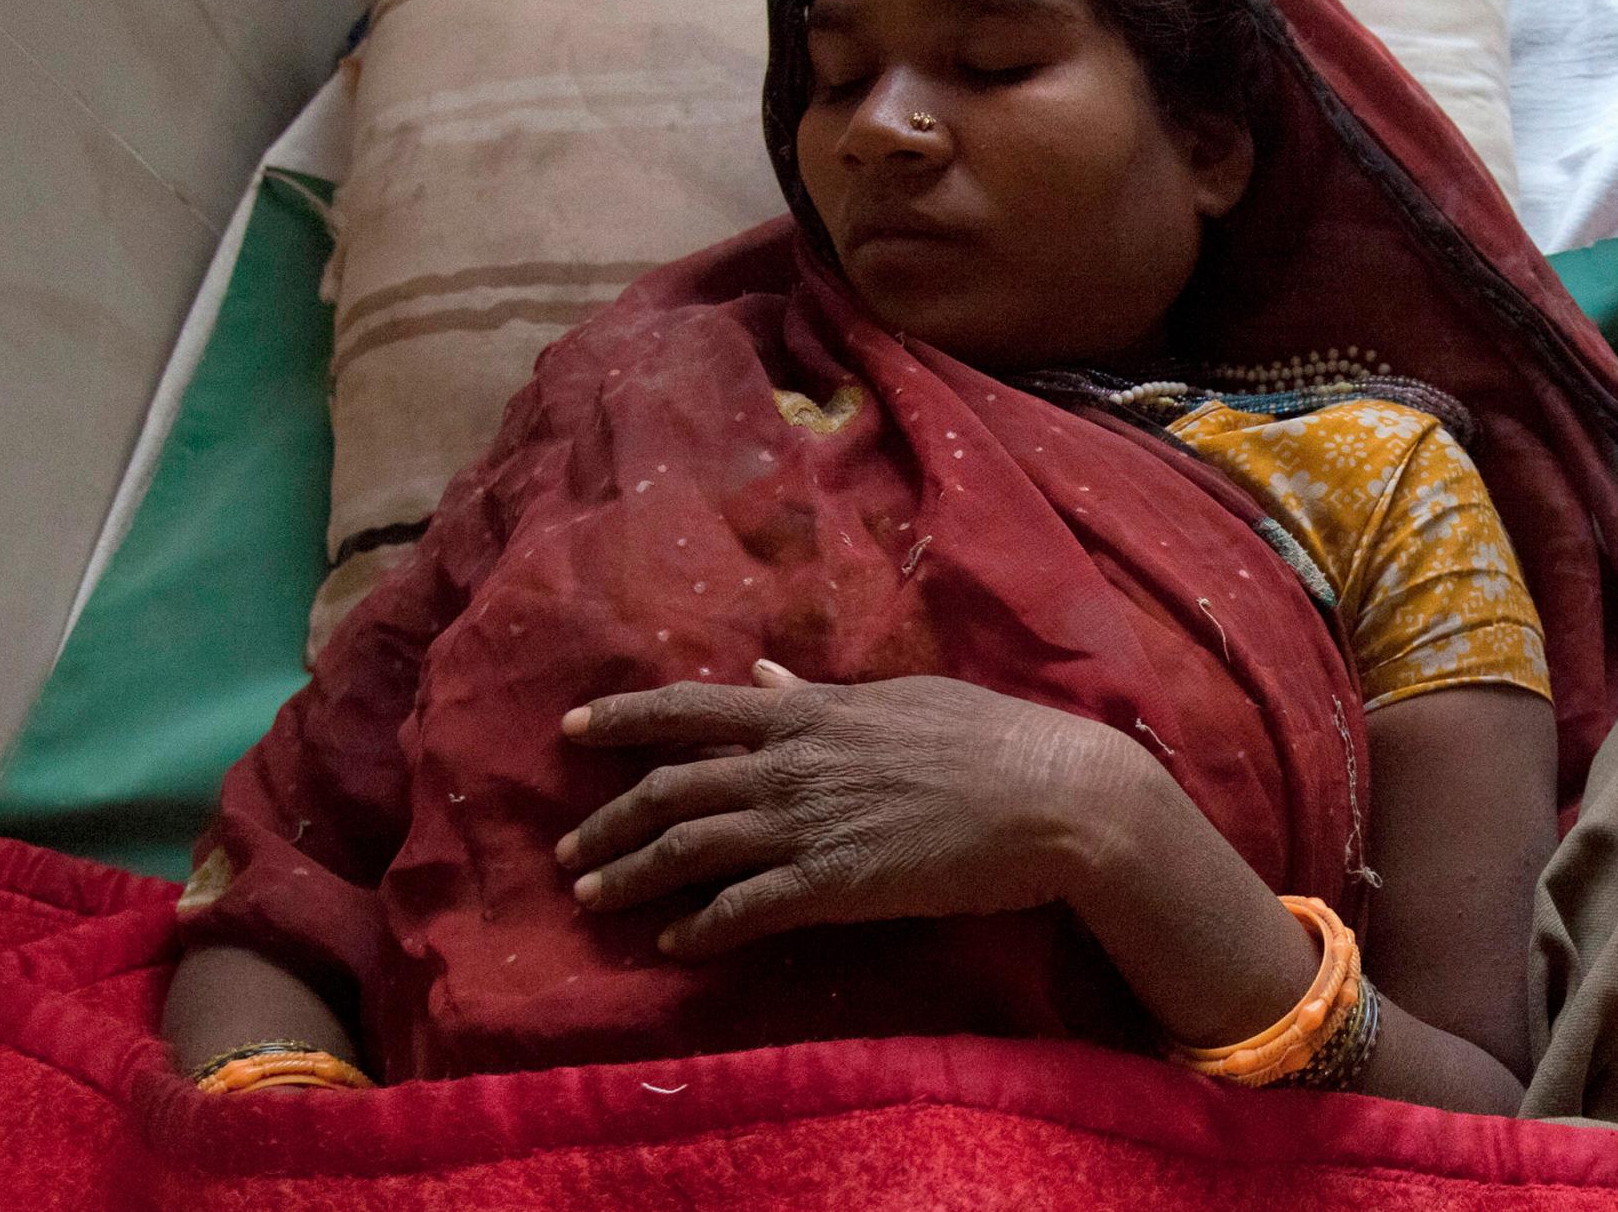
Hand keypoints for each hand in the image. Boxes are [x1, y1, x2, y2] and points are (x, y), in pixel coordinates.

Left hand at [556, 662, 1133, 957]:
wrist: (1051, 797)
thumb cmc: (990, 739)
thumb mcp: (899, 699)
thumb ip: (820, 694)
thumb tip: (760, 675)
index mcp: (810, 713)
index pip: (690, 709)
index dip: (622, 718)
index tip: (571, 728)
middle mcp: (793, 764)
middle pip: (670, 789)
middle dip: (607, 820)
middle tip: (566, 849)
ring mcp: (809, 825)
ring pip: (690, 849)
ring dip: (630, 875)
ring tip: (591, 897)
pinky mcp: (834, 886)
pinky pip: (744, 909)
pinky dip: (700, 928)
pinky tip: (674, 943)